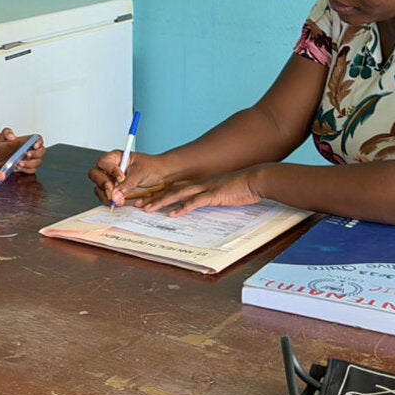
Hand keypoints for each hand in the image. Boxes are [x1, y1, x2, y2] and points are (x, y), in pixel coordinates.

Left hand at [0, 128, 44, 173]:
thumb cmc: (0, 146)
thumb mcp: (1, 137)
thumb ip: (7, 133)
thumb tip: (12, 136)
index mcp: (27, 141)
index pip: (39, 139)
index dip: (39, 142)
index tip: (35, 145)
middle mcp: (31, 150)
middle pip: (41, 152)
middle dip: (35, 154)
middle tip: (26, 155)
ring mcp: (30, 160)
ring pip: (37, 162)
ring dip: (30, 164)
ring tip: (19, 164)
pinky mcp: (27, 168)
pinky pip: (32, 170)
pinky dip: (26, 170)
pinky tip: (18, 168)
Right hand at [89, 150, 170, 207]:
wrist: (163, 177)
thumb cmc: (153, 168)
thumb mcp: (140, 173)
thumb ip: (127, 184)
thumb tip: (115, 194)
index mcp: (116, 158)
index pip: (104, 163)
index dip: (110, 170)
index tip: (121, 178)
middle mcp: (111, 169)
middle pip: (96, 175)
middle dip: (104, 184)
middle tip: (113, 191)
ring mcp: (112, 182)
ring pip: (99, 188)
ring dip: (106, 196)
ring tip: (119, 200)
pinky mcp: (115, 193)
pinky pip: (106, 198)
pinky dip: (110, 202)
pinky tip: (119, 203)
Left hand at [140, 166, 264, 216]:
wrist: (256, 179)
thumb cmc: (241, 187)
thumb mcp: (222, 192)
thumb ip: (210, 198)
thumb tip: (202, 205)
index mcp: (200, 184)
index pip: (174, 189)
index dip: (159, 194)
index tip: (145, 201)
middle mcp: (199, 184)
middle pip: (170, 190)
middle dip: (153, 197)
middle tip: (137, 204)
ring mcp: (206, 188)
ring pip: (177, 194)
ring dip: (161, 201)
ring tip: (147, 208)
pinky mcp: (214, 194)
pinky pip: (195, 202)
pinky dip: (183, 208)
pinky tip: (173, 214)